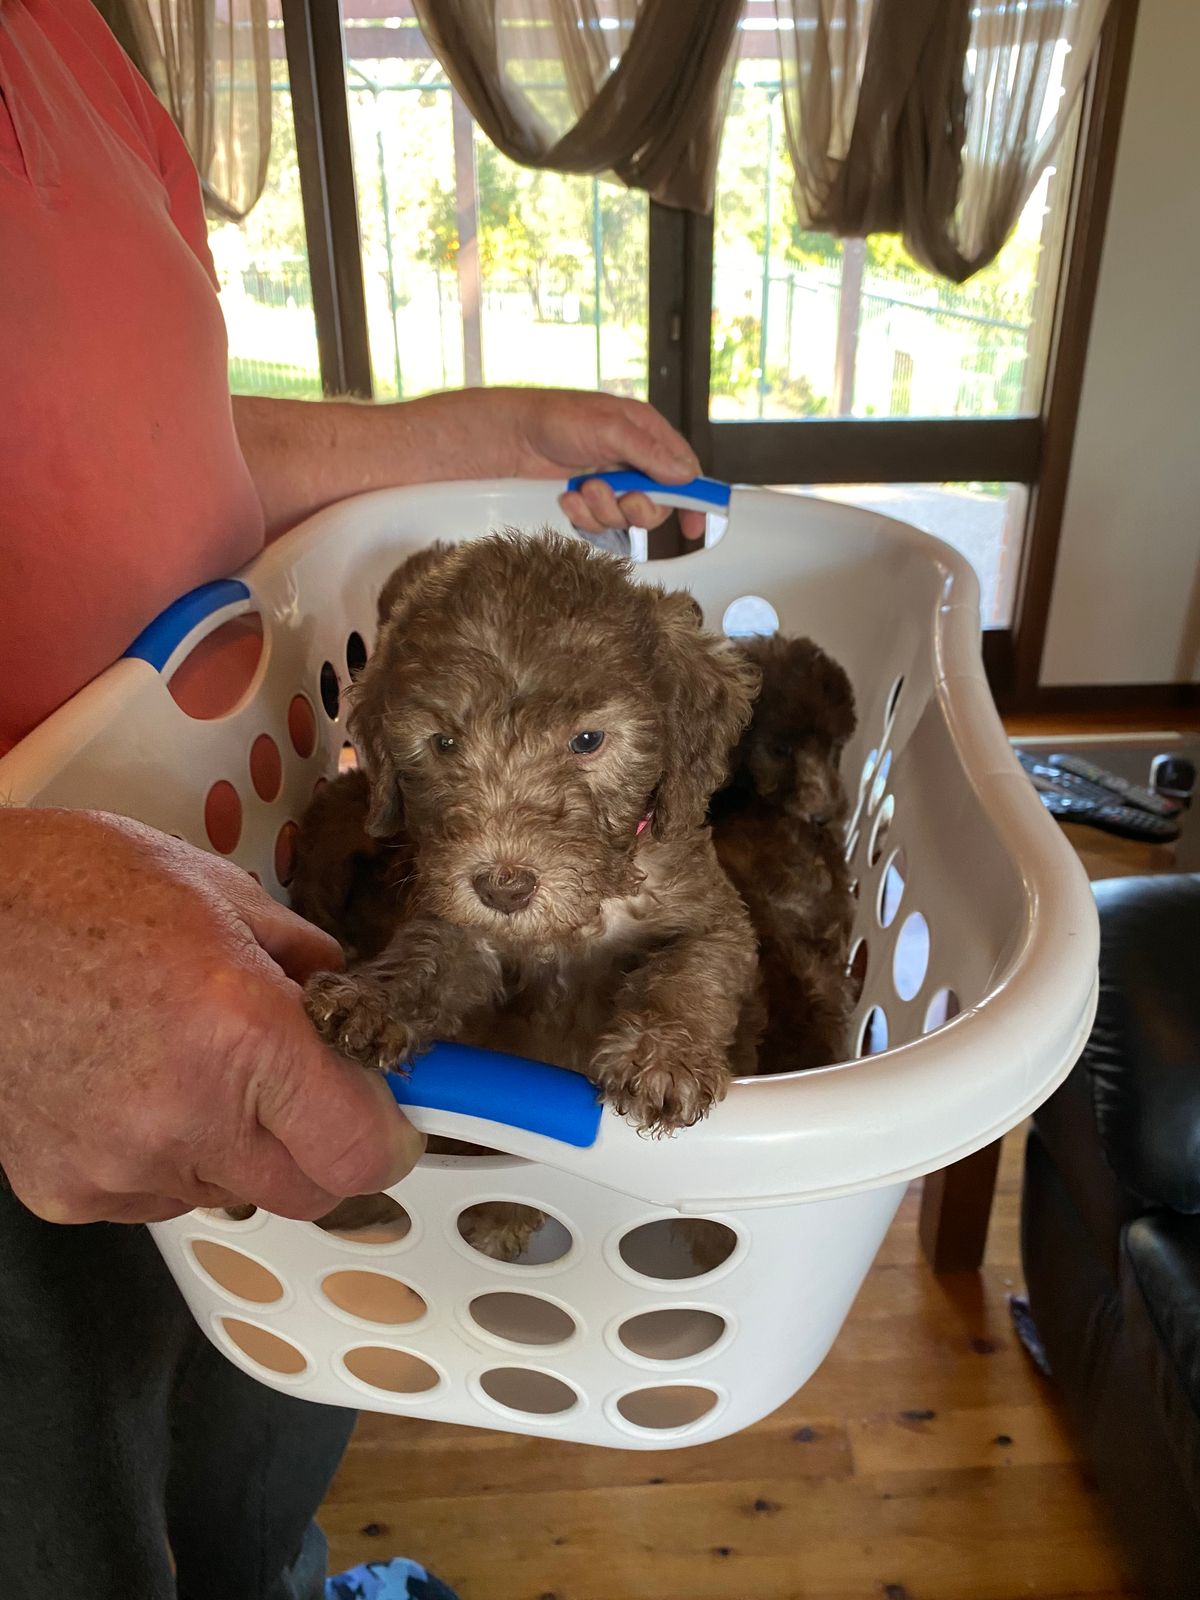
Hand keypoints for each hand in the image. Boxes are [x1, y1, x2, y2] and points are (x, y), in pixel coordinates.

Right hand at [0, 810, 423, 1224]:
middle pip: (307, 1191)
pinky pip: (155, 1197)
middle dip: (317, 1143)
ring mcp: (120, 1167)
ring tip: (184, 1063)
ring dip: (235, 1148)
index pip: (361, 1153)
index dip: (386, 1136)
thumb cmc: (85, 885)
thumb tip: (354, 1006)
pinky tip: (127, 1085)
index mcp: (244, 1036)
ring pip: (231, 1194)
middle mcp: (187, 1119)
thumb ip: (308, 963)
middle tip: (291, 1081)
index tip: (386, 1111)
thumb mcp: (226, 893)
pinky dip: (163, 1156)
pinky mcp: (67, 1194)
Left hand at [502, 389, 708, 542]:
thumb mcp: (609, 428)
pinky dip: (583, 516)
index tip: (694, 526)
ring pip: (625, 519)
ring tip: (584, 489)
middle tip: (623, 498)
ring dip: (604, 510)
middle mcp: (632, 461)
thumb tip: (684, 474)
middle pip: (657, 505)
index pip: (684, 470)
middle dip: (638, 509)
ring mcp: (611, 483)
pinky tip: (570, 497)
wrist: (511, 437)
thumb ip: (648, 453)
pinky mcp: (589, 502)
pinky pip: (598, 525)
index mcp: (646, 434)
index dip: (693, 499)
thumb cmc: (556, 418)